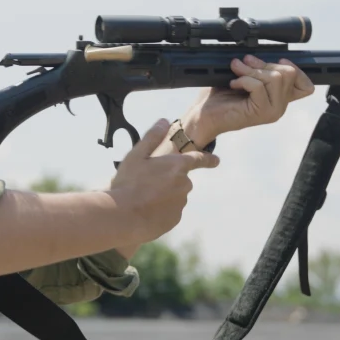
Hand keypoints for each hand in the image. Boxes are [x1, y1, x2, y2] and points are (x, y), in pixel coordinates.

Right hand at [108, 119, 219, 243]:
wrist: (122, 216)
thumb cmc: (128, 183)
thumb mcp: (136, 155)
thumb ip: (152, 137)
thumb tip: (163, 121)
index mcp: (177, 165)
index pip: (198, 159)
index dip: (208, 159)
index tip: (216, 160)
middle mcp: (184, 184)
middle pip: (180, 179)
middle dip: (168, 180)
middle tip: (145, 183)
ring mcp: (180, 203)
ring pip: (175, 196)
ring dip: (163, 195)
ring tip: (141, 198)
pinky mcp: (175, 219)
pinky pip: (170, 212)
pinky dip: (161, 210)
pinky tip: (145, 210)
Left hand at [185, 55, 314, 138]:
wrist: (204, 115)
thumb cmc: (221, 96)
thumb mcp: (245, 77)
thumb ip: (260, 69)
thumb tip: (262, 52)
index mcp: (279, 98)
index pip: (307, 86)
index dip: (295, 68)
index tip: (276, 60)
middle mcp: (280, 106)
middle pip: (289, 73)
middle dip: (264, 63)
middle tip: (244, 64)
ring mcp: (273, 111)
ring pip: (276, 78)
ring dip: (252, 70)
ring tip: (236, 72)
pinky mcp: (261, 113)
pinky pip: (259, 86)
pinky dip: (244, 79)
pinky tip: (233, 84)